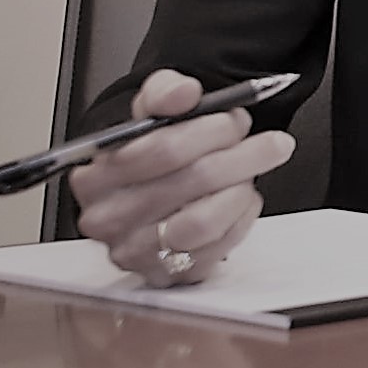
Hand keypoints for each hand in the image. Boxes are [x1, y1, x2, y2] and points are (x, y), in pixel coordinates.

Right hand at [69, 70, 295, 285]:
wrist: (153, 190)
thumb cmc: (152, 152)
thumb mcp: (151, 111)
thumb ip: (165, 92)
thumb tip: (184, 92)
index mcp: (96, 175)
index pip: (160, 149)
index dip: (210, 130)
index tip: (237, 119)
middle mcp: (107, 218)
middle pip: (189, 182)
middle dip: (241, 156)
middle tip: (271, 143)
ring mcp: (134, 252)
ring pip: (202, 221)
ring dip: (241, 190)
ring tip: (252, 174)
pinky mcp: (165, 275)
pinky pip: (216, 248)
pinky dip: (240, 219)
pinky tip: (242, 200)